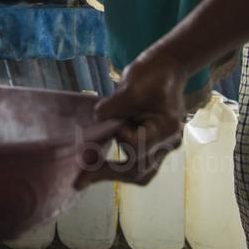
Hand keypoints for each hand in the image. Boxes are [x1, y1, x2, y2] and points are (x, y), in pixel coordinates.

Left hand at [76, 50, 186, 187]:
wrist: (167, 68)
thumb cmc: (150, 74)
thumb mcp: (129, 87)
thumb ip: (111, 108)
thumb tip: (95, 124)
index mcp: (166, 128)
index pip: (135, 145)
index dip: (118, 135)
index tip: (109, 121)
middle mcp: (169, 143)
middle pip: (138, 170)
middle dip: (107, 173)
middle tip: (79, 180)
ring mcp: (164, 147)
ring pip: (140, 174)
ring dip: (113, 175)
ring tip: (86, 177)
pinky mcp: (155, 146)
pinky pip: (139, 165)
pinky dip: (120, 167)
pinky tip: (99, 164)